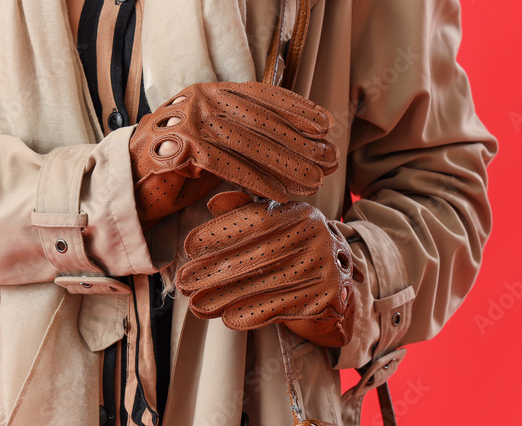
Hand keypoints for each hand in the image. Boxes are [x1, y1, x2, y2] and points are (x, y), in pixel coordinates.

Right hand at [127, 80, 338, 225]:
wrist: (124, 189)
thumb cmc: (174, 171)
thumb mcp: (214, 146)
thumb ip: (243, 137)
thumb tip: (297, 141)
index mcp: (208, 91)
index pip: (260, 95)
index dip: (296, 108)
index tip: (326, 124)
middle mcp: (197, 98)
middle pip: (259, 118)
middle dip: (299, 139)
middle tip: (330, 158)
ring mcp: (184, 119)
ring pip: (246, 141)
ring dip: (284, 163)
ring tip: (314, 181)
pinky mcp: (175, 146)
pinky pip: (225, 163)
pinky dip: (255, 179)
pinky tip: (279, 193)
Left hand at [174, 197, 363, 346]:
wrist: (337, 278)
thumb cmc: (294, 244)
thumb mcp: (275, 220)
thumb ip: (245, 209)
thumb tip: (214, 203)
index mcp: (299, 213)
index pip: (255, 220)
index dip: (220, 233)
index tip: (189, 248)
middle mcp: (315, 236)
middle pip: (257, 256)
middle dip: (215, 271)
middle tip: (184, 283)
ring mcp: (323, 267)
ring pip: (265, 285)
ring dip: (226, 297)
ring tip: (195, 305)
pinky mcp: (325, 297)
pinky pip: (282, 307)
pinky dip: (252, 314)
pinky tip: (226, 318)